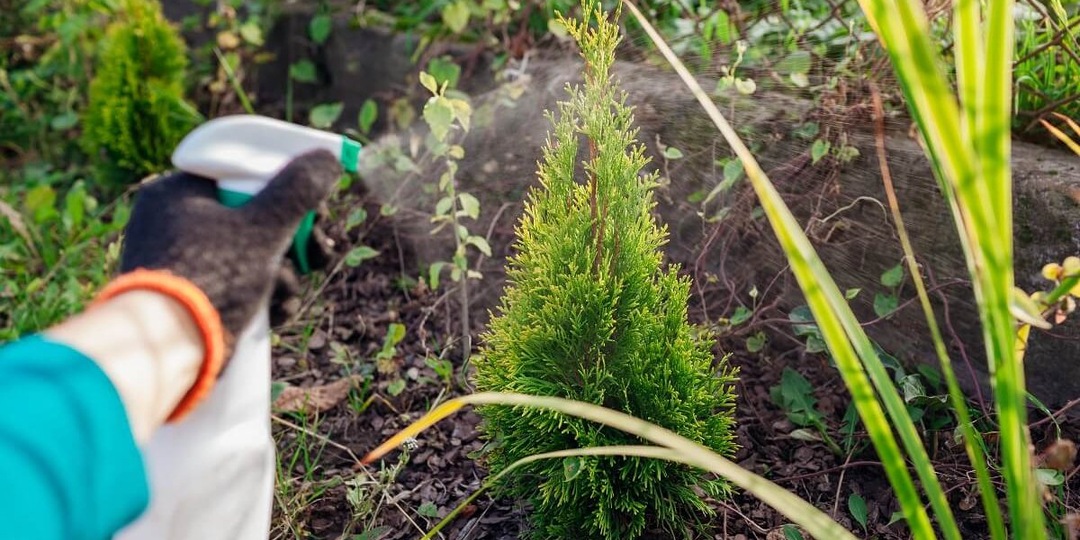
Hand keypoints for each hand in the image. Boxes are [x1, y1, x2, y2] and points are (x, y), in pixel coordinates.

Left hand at [119, 150, 341, 358]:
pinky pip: (239, 284)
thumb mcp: (263, 228)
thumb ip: (298, 190)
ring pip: (252, 254)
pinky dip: (265, 297)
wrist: (162, 352)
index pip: (242, 174)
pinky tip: (278, 313)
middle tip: (320, 252)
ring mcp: (182, 261)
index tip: (316, 209)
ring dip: (285, 274)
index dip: (286, 189)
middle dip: (295, 240)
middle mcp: (175, 222)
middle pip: (253, 216)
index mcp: (177, 191)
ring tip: (288, 293)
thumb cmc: (208, 279)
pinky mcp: (192, 297)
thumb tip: (328, 159)